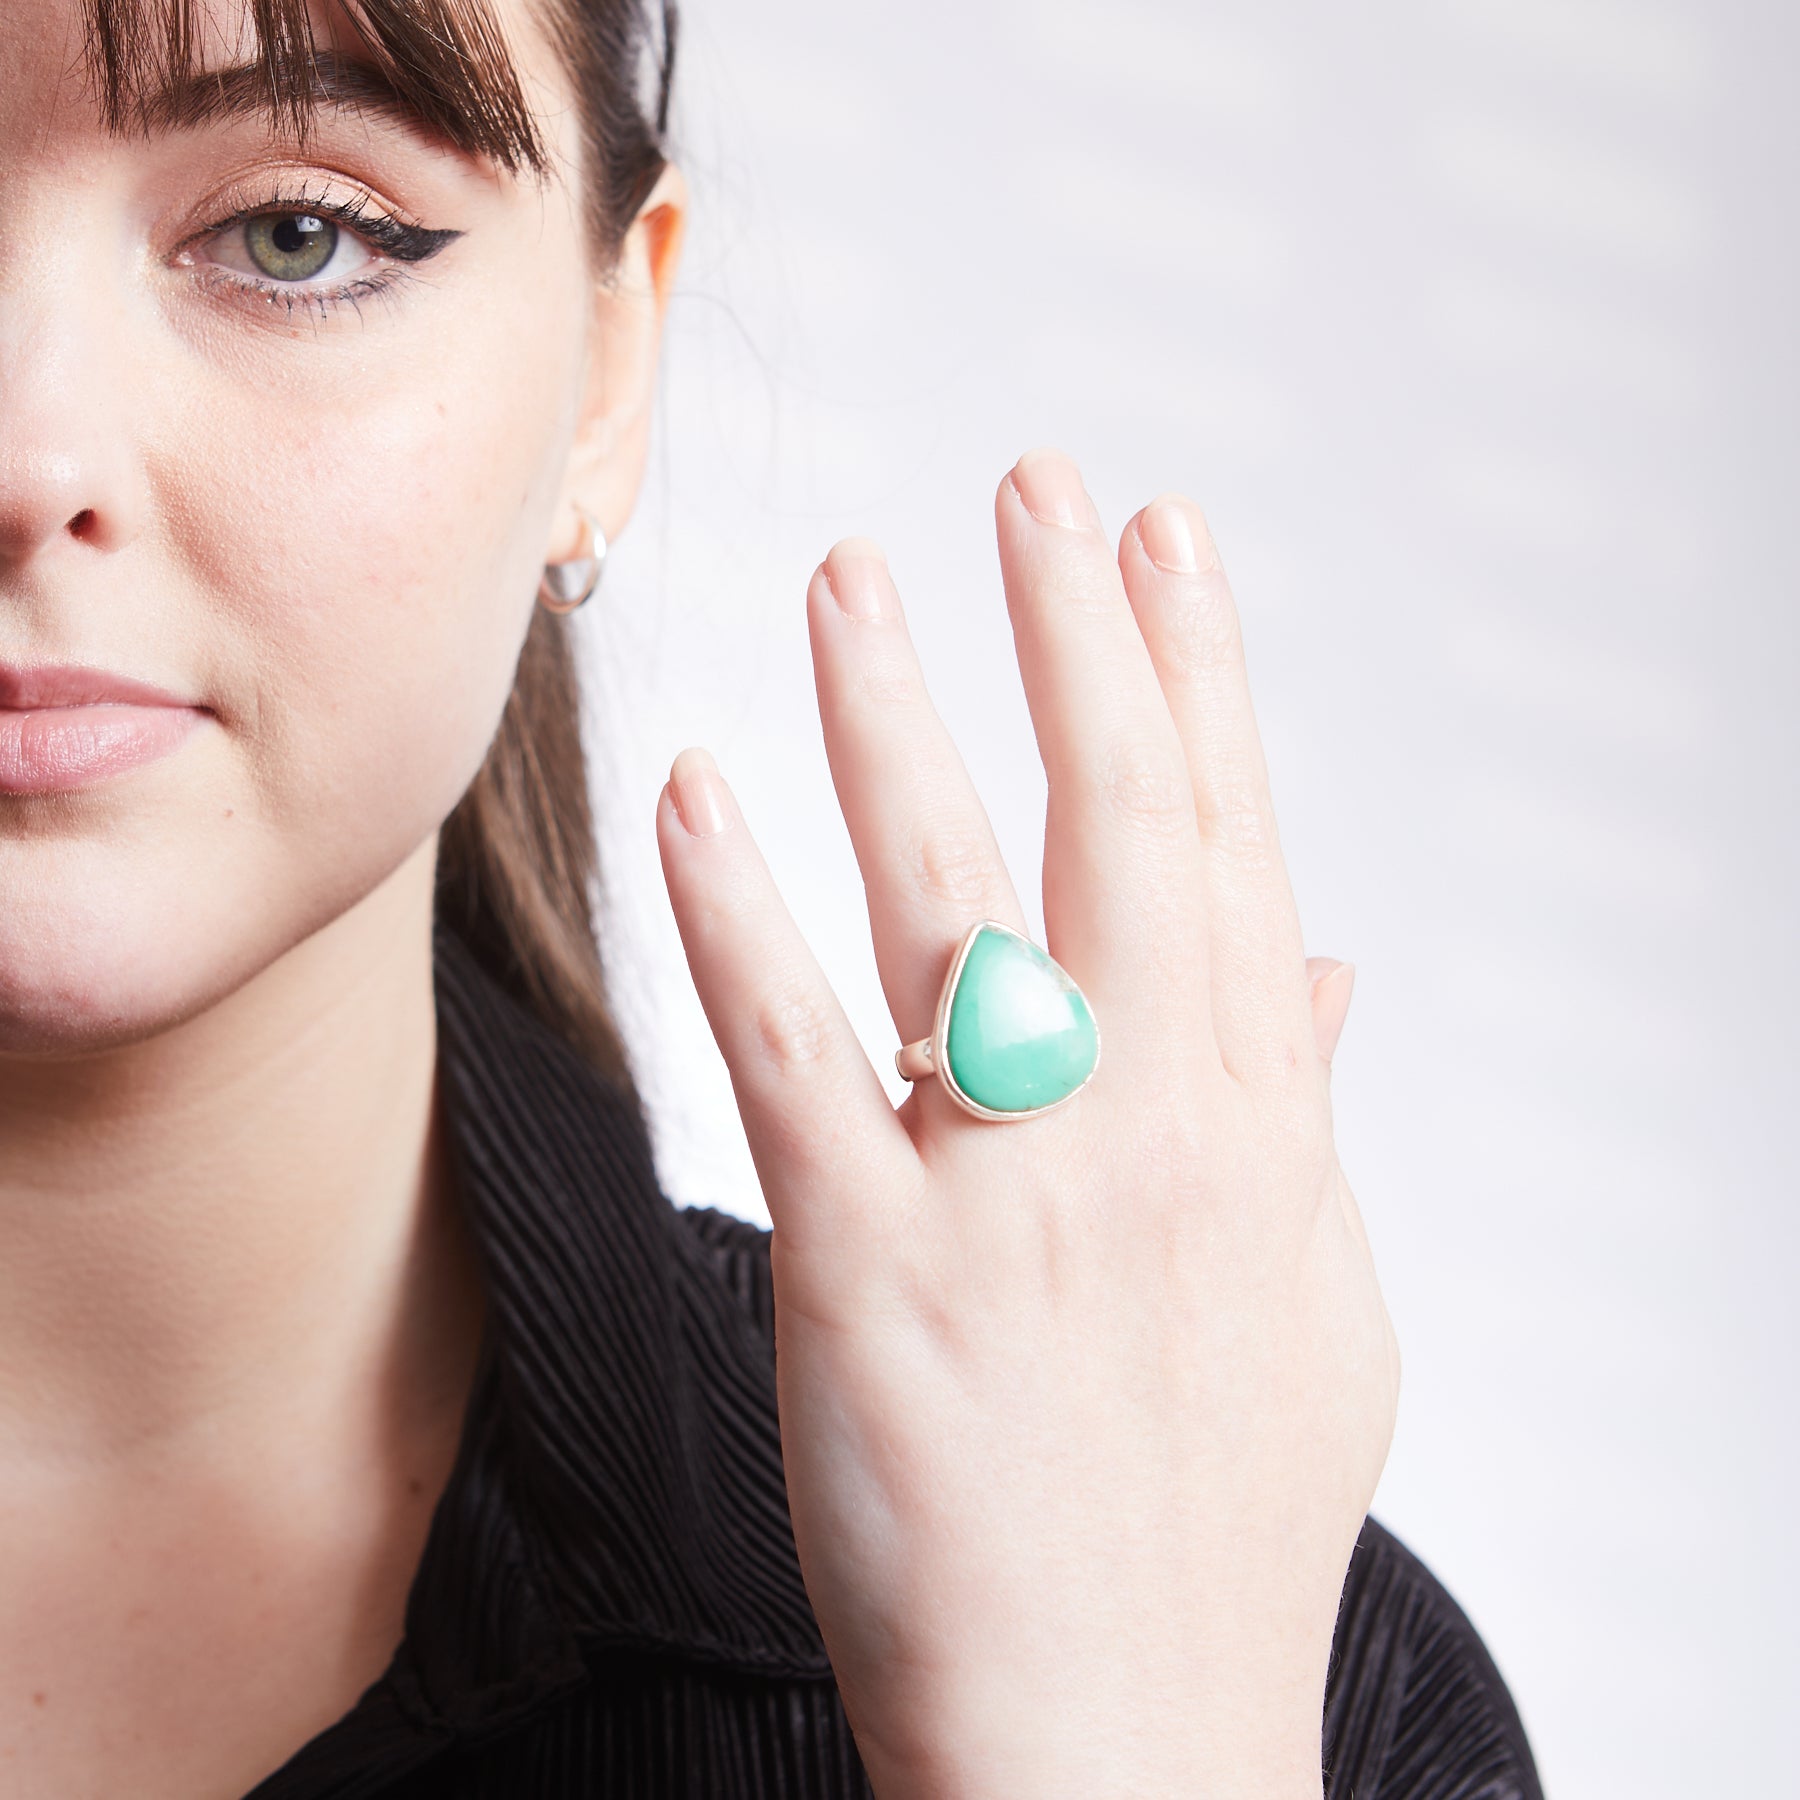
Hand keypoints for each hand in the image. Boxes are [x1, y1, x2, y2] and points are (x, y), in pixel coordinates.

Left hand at [656, 449, 1399, 1798]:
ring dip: (897, 720)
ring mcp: (1008, 1188)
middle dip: (1071, 635)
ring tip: (853, 576)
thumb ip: (1304, 1118)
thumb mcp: (1316, 1305)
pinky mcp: (871, 1268)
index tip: (1161, 546)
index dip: (1196, 677)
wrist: (1128, 1735)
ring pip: (951, 902)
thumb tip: (1315, 969)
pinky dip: (741, 913)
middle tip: (1031, 486)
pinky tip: (700, 791)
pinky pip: (796, 1055)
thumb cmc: (1220, 1522)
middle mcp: (1144, 1124)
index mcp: (1249, 1120)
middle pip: (1111, 827)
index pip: (1226, 843)